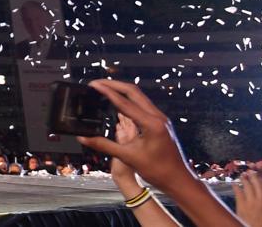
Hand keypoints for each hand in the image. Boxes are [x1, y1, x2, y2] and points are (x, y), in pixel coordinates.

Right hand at [75, 79, 194, 191]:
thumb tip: (84, 137)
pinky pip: (142, 104)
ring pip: (139, 96)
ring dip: (121, 90)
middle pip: (133, 92)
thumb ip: (104, 145)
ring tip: (105, 88)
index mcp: (151, 124)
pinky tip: (119, 101)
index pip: (125, 102)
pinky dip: (128, 99)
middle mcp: (158, 117)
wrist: (178, 179)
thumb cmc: (158, 170)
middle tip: (96, 83)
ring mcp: (160, 118)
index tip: (94, 85)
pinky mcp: (159, 122)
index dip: (107, 92)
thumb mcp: (128, 157)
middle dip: (114, 85)